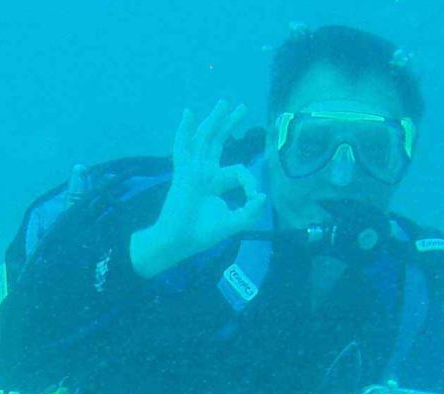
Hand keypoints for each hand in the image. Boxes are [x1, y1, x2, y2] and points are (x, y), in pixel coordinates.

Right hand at [131, 100, 266, 276]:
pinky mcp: (183, 173)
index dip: (250, 179)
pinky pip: (182, 148)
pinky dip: (184, 131)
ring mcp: (193, 170)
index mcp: (217, 183)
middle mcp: (205, 172)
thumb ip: (250, 211)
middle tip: (242, 108)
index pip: (238, 170)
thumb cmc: (204, 233)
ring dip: (214, 120)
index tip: (253, 195)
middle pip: (219, 142)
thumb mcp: (234, 222)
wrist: (180, 241)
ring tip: (224, 103)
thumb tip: (263, 196)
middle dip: (230, 125)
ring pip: (204, 139)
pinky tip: (188, 114)